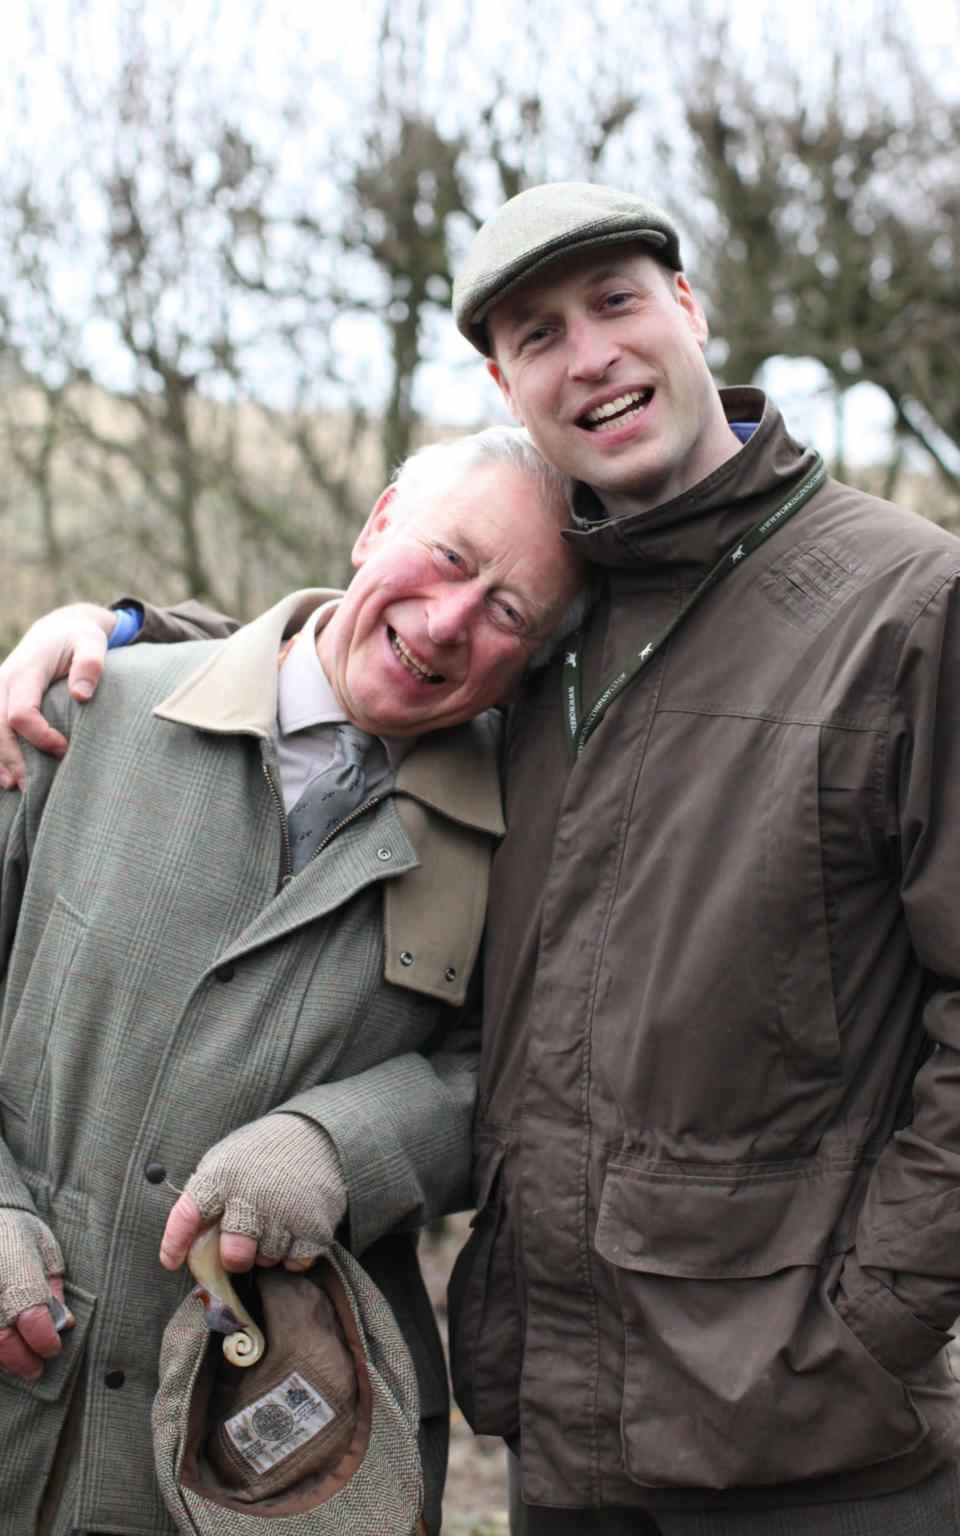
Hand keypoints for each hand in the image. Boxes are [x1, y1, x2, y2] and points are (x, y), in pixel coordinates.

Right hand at [0, 603, 116, 789]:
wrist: (57, 630)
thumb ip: (90, 665)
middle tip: (29, 786)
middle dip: (11, 758)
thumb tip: (81, 696)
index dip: (39, 736)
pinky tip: (2, 773)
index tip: (63, 749)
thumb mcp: (92, 643)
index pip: (22, 712)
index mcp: (27, 670)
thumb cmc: (79, 640)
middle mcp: (4, 679)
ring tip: (11, 786)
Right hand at [0, 1210, 73, 1380]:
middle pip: (2, 1337)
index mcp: (16, 1266)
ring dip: (3, 1358)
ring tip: (18, 1361)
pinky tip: (3, 1350)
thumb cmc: (20, 1233)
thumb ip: (53, 1288)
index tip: (53, 1349)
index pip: (31, 1314)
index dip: (44, 1339)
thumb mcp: (46, 1251)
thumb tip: (64, 1323)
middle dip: (22, 1359)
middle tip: (36, 1369)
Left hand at [159, 1113, 346, 1274]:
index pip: (187, 1216)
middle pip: (235, 1255)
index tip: (170, 1261)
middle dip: (236, 1257)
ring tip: (273, 1224)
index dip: (174, 1244)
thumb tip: (189, 1237)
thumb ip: (208, 1194)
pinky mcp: (314, 1223)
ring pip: (268, 1259)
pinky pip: (297, 1261)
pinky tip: (293, 1232)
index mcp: (221, 1177)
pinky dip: (294, 1254)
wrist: (315, 1132)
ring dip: (268, 1250)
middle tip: (242, 1247)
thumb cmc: (261, 1152)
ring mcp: (285, 1210)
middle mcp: (251, 1195)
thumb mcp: (226, 1160)